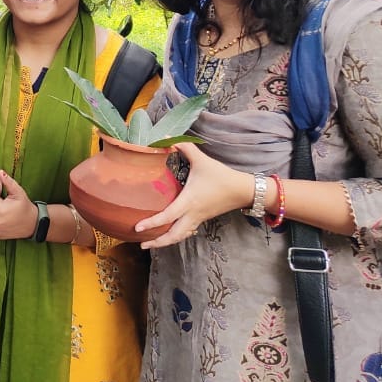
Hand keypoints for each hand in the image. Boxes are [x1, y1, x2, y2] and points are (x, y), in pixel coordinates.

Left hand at [134, 142, 252, 248]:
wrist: (243, 190)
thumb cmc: (221, 176)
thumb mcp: (202, 160)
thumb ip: (184, 147)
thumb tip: (167, 137)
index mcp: (189, 201)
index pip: (167, 217)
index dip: (152, 223)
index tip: (137, 228)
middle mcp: (192, 214)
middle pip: (174, 236)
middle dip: (157, 242)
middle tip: (141, 244)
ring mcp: (198, 218)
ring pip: (181, 236)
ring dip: (166, 242)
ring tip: (151, 243)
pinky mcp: (202, 218)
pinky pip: (187, 232)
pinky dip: (176, 236)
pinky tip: (169, 234)